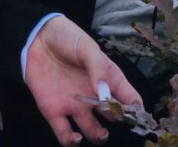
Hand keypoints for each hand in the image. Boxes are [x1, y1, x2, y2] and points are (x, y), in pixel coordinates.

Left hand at [25, 16, 142, 145]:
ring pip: (92, 129)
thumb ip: (98, 71)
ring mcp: (76, 105)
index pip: (129, 98)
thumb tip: (105, 95)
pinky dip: (70, 140)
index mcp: (110, 79)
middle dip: (118, 120)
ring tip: (101, 134)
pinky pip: (63, 132)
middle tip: (115, 116)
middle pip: (113, 116)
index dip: (136, 109)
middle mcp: (96, 96)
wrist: (39, 39)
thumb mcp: (88, 49)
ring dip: (98, 136)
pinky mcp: (54, 111)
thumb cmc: (70, 40)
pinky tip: (75, 138)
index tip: (138, 114)